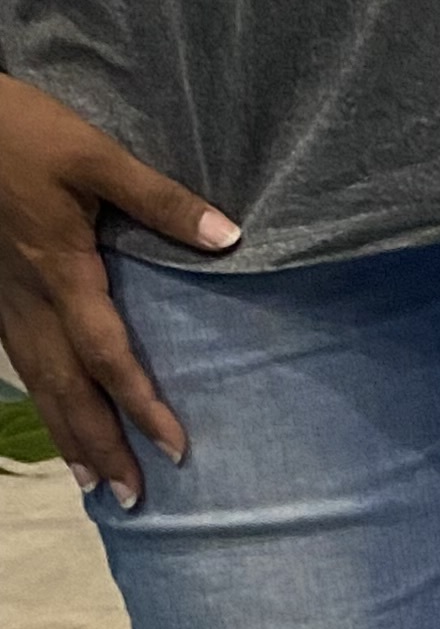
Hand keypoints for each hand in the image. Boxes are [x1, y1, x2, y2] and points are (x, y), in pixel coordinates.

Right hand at [0, 76, 235, 501]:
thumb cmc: (19, 130)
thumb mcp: (94, 153)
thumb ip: (160, 199)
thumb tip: (227, 238)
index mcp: (60, 271)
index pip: (107, 355)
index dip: (141, 405)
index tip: (176, 449)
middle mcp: (28, 298)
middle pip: (67, 388)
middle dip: (100, 445)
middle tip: (133, 497)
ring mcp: (4, 298)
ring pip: (37, 382)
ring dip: (67, 435)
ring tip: (94, 484)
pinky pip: (19, 359)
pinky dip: (41, 399)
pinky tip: (55, 418)